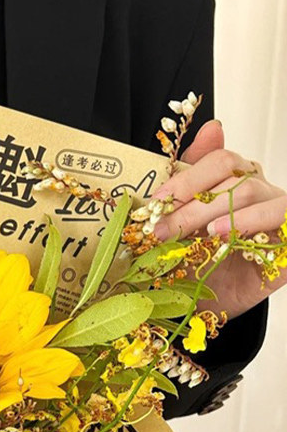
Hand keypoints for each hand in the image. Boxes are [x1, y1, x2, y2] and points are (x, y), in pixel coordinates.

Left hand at [151, 120, 286, 318]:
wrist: (214, 303)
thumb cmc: (200, 263)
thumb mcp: (182, 226)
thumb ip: (187, 185)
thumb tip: (212, 128)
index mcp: (234, 180)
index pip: (218, 161)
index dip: (186, 179)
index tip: (156, 202)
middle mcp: (258, 190)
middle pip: (229, 180)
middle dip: (189, 205)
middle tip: (160, 230)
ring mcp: (277, 211)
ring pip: (248, 194)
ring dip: (213, 214)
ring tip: (193, 234)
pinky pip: (279, 216)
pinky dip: (249, 222)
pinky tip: (223, 234)